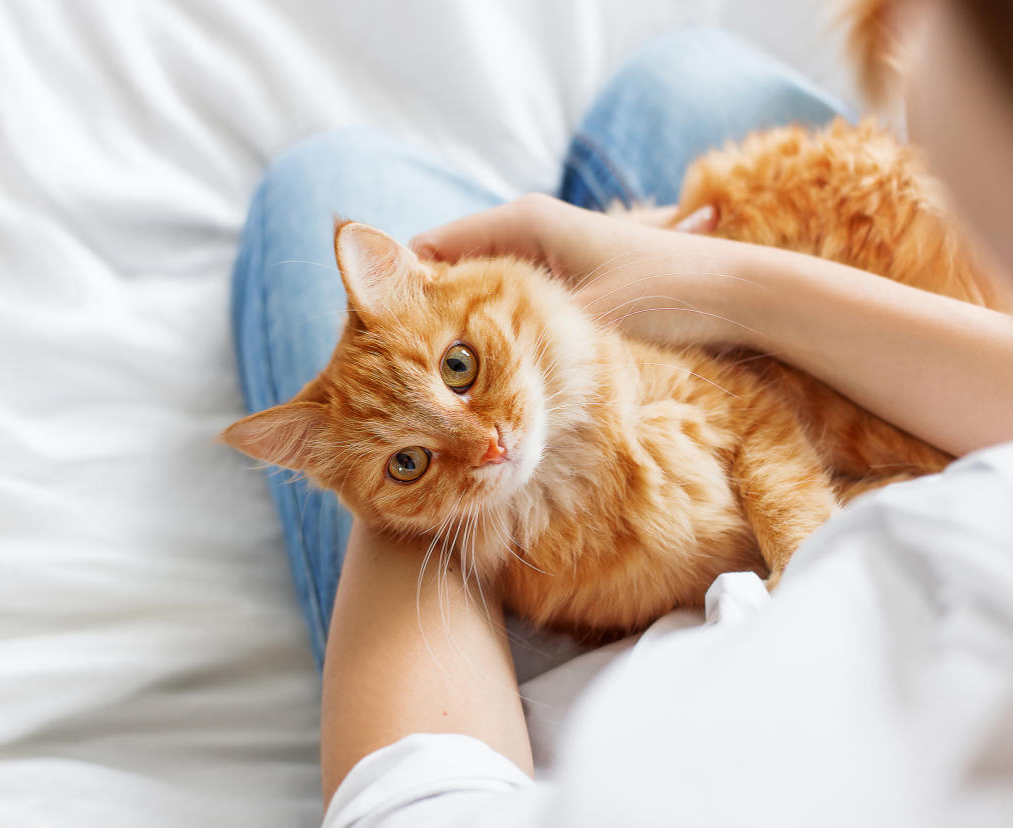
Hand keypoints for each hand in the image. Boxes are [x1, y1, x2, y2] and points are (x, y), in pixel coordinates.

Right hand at [410, 194, 756, 348]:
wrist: (734, 290)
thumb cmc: (660, 296)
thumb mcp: (575, 322)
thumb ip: (509, 336)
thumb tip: (456, 375)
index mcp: (520, 220)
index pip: (428, 247)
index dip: (400, 292)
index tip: (385, 342)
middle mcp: (526, 225)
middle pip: (448, 266)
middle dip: (426, 311)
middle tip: (409, 370)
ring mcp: (546, 247)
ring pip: (477, 284)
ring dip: (460, 322)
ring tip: (445, 376)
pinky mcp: (564, 272)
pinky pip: (506, 295)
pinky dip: (492, 324)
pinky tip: (490, 366)